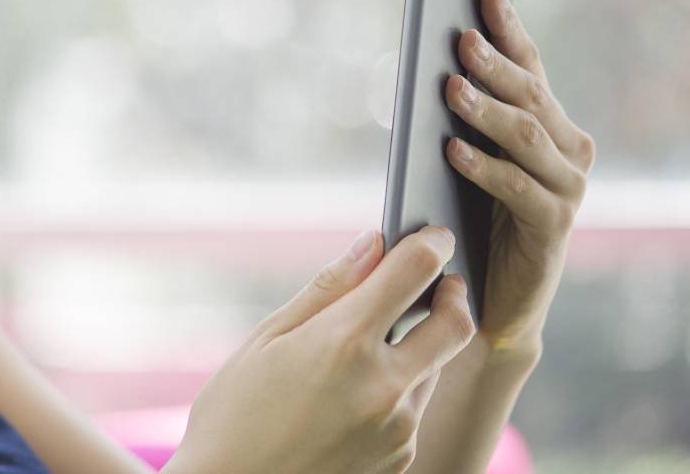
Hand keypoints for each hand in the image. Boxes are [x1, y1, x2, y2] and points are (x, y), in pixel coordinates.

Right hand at [163, 227, 474, 473]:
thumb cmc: (234, 416)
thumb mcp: (267, 339)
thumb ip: (329, 287)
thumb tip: (373, 243)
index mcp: (344, 342)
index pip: (416, 270)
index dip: (430, 243)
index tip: (432, 237)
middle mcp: (383, 386)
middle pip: (455, 322)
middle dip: (452, 294)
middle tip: (437, 285)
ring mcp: (398, 429)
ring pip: (435, 368)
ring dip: (418, 348)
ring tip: (366, 354)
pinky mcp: (400, 460)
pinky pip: (416, 408)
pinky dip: (399, 390)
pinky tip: (355, 398)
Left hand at [444, 0, 594, 352]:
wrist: (494, 298)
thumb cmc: (478, 220)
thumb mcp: (475, 161)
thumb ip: (471, 120)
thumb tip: (438, 66)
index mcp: (552, 127)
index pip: (530, 68)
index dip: (509, 29)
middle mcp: (570, 150)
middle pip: (530, 96)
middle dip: (494, 64)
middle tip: (460, 38)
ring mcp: (569, 188)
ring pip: (526, 136)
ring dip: (486, 110)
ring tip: (450, 88)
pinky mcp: (554, 226)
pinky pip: (517, 188)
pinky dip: (484, 167)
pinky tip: (452, 150)